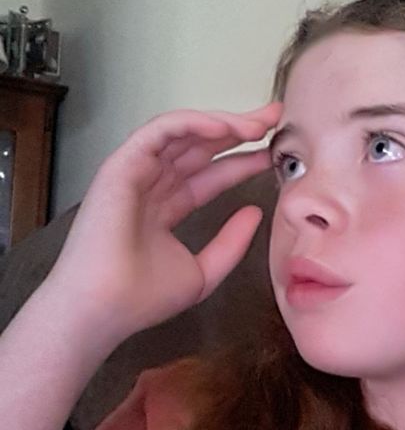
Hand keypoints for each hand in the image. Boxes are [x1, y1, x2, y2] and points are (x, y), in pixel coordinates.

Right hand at [45, 102, 282, 342]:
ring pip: (183, 133)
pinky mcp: (123, 165)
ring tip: (258, 125)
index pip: (211, 175)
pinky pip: (160, 131)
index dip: (242, 161)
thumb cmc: (144, 297)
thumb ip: (232, 242)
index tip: (273, 154)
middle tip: (274, 120)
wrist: (106, 309)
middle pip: (200, 147)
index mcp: (168, 206)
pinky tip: (224, 127)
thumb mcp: (205, 270)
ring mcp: (137, 172)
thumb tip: (255, 212)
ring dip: (222, 123)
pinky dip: (191, 123)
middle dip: (238, 131)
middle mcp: (153, 184)